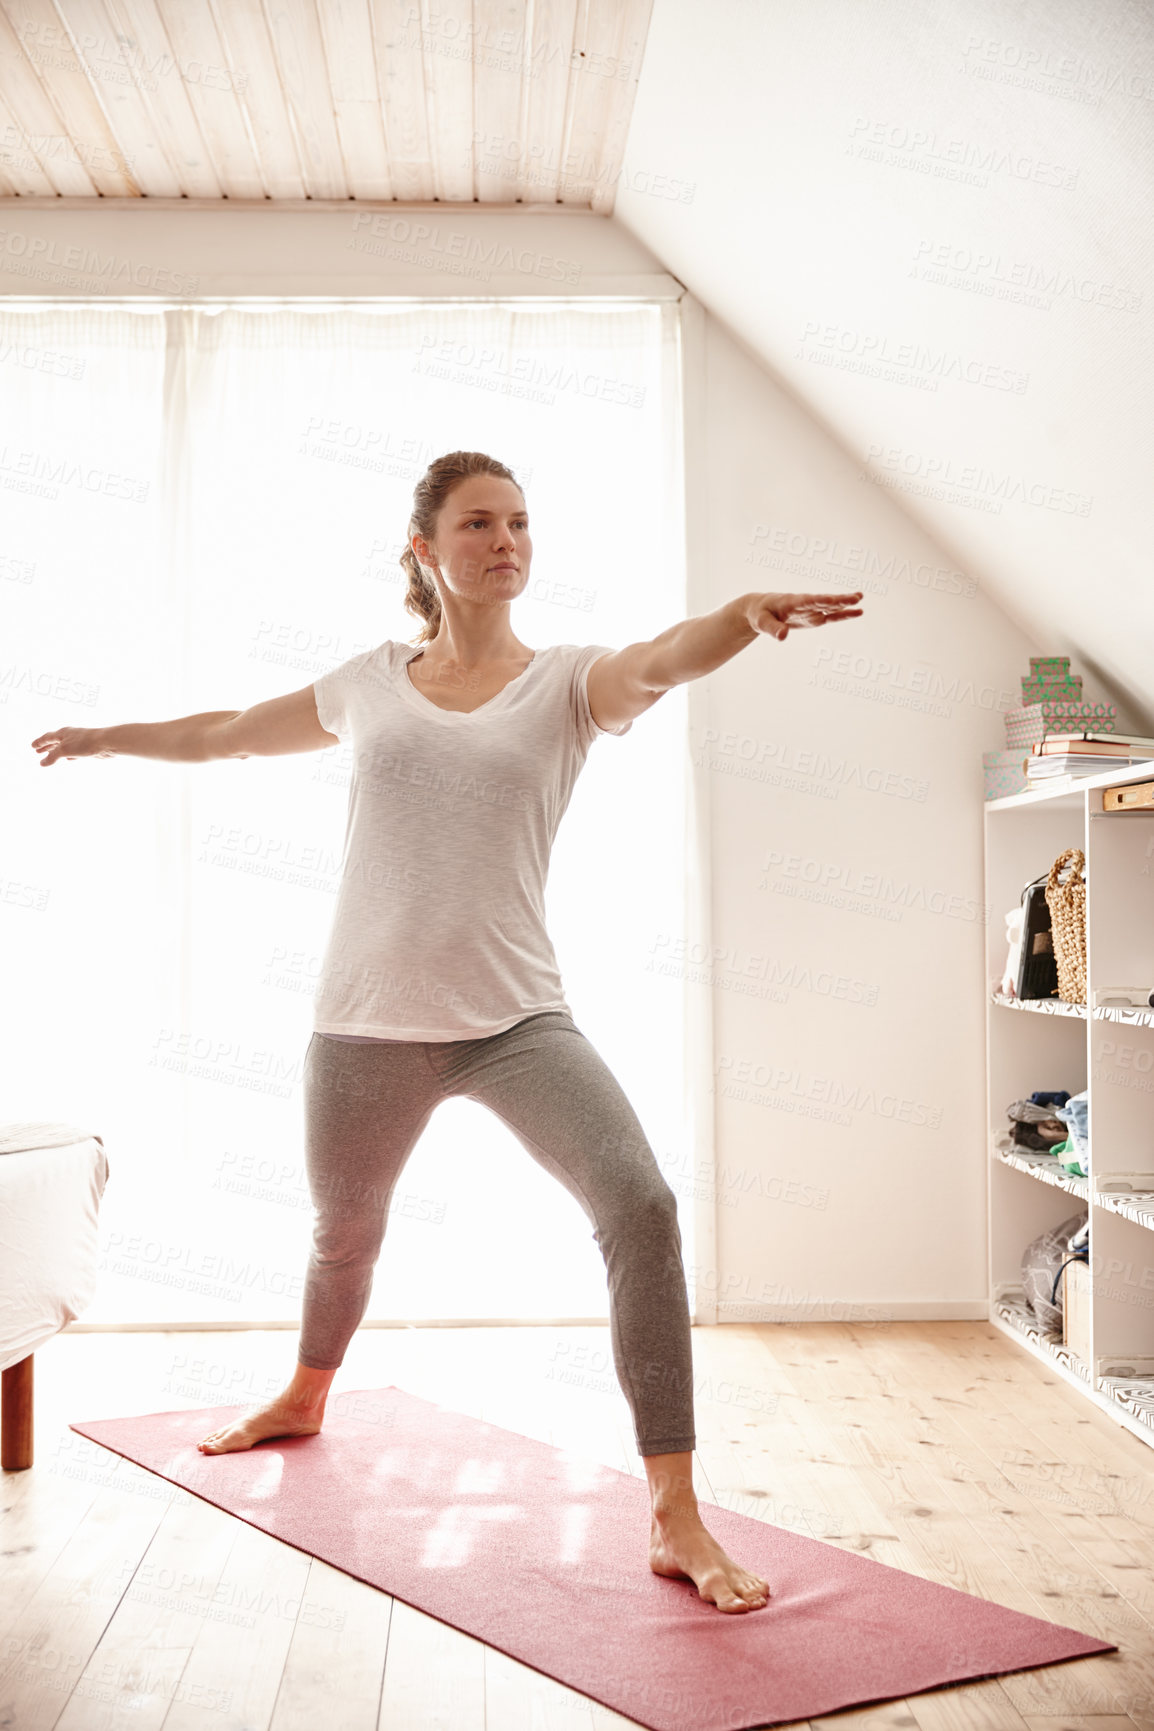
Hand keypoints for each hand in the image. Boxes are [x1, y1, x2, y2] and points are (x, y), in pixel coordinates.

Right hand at [30, 727, 107, 766]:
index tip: (32, 746)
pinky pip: (74, 752)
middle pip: (54, 741)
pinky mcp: (86, 748)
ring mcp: (78, 741)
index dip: (39, 742)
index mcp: (62, 733)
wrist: (106, 742)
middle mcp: (69, 735)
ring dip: (56, 751)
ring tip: (50, 755)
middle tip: (37, 751)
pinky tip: (69, 759)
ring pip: (63, 747)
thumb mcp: (64, 750)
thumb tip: (42, 763)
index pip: (47, 737)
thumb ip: (52, 757)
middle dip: (46, 747)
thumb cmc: (85, 743)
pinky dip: (69, 755)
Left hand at [745, 591, 863, 641]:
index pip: (807, 601)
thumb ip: (773, 629)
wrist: (761, 608)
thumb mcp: (762, 623)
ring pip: (830, 606)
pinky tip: (858, 612)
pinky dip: (843, 614)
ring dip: (845, 603)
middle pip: (823, 602)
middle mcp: (804, 604)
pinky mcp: (814, 617)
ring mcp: (811, 610)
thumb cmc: (760, 614)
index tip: (832, 599)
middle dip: (838, 600)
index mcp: (791, 602)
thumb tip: (783, 636)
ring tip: (860, 598)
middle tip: (855, 597)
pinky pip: (831, 616)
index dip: (819, 601)